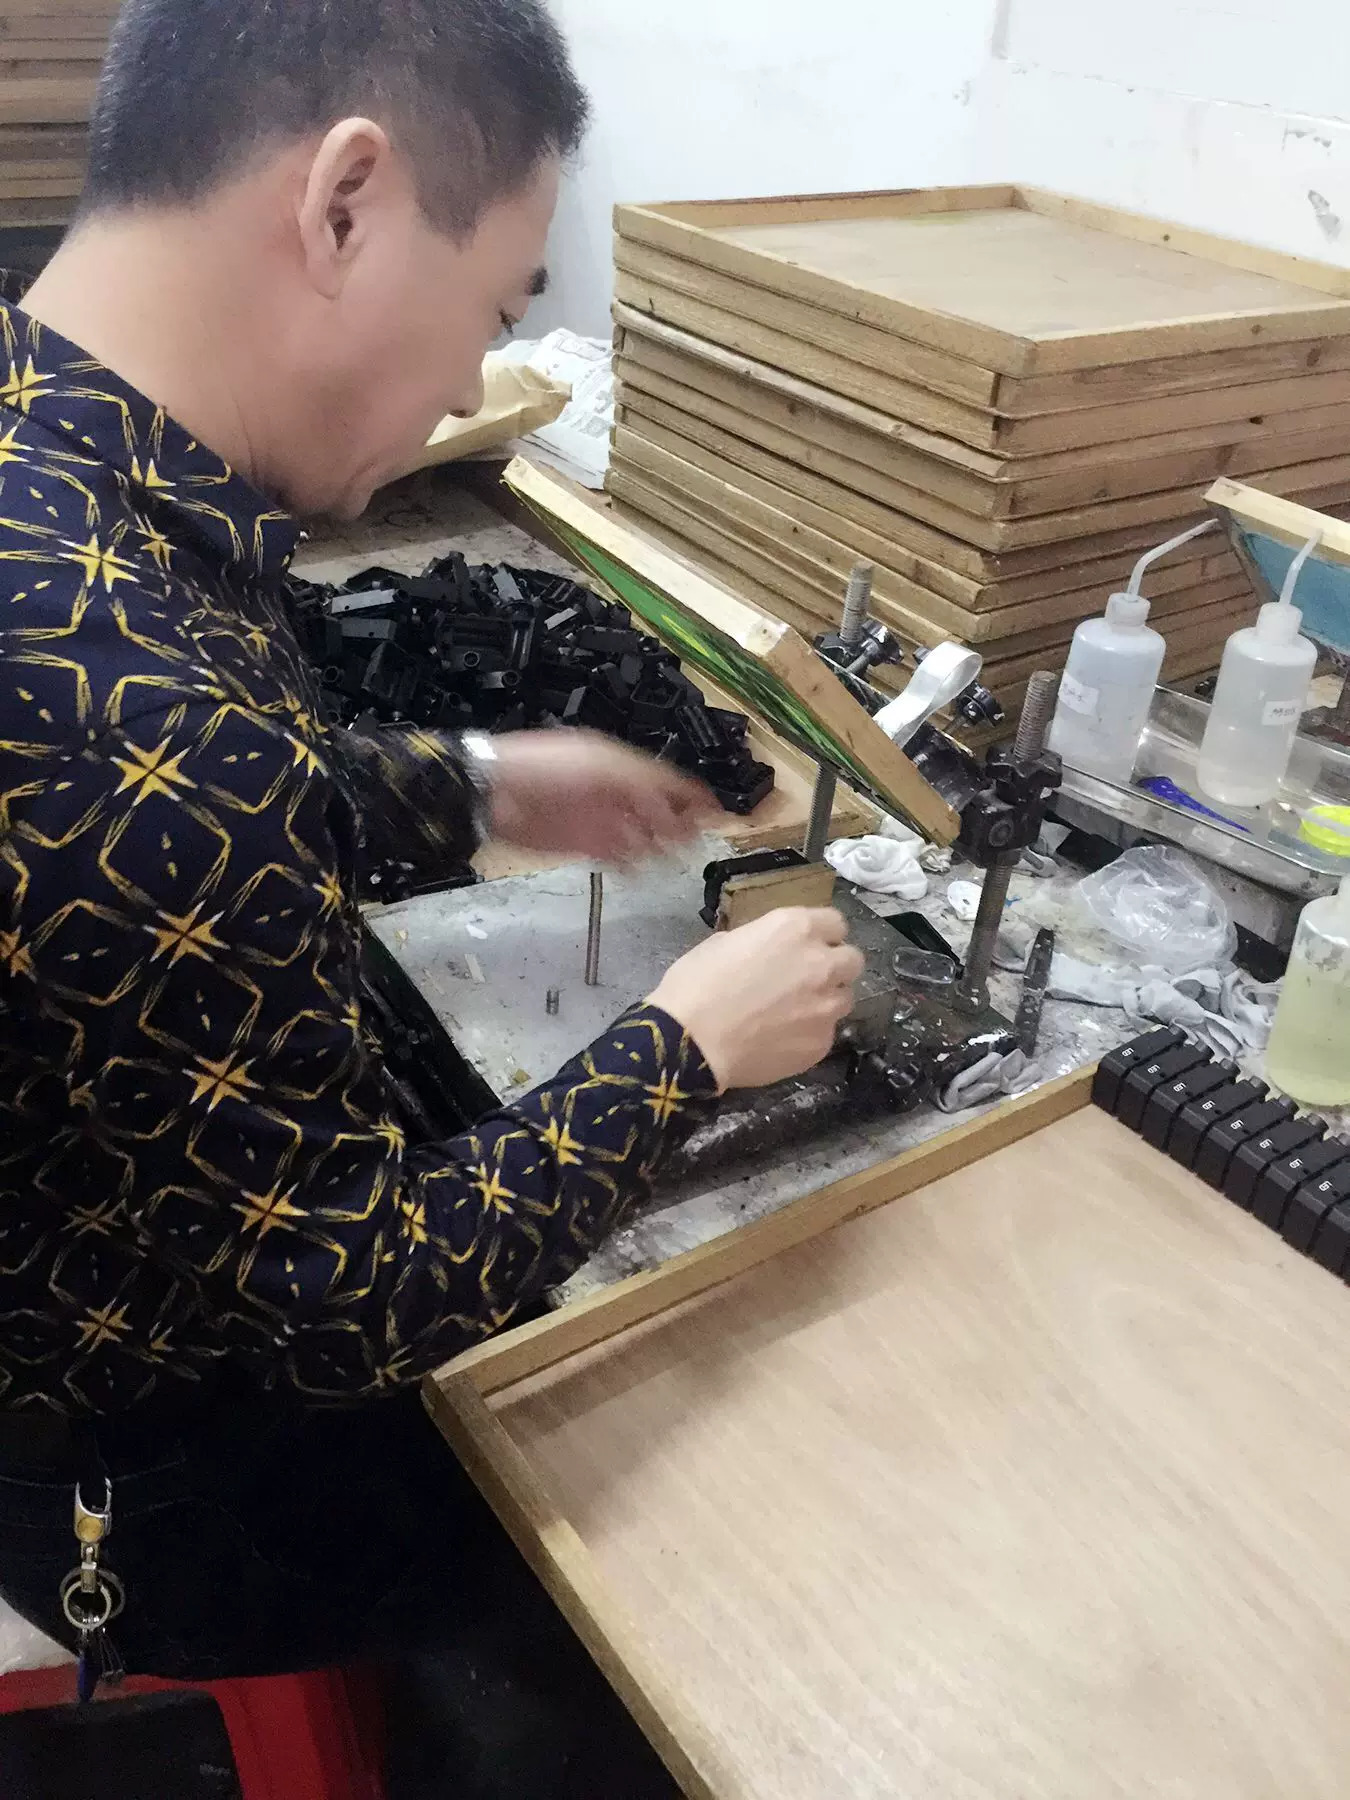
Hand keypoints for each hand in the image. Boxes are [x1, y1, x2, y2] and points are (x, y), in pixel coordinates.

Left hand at [485, 730, 713, 863]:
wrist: (494, 793)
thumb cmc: (544, 769)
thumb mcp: (599, 766)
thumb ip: (640, 785)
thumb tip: (673, 808)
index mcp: (621, 766)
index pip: (667, 781)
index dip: (692, 796)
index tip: (716, 811)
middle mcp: (615, 793)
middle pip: (660, 810)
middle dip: (682, 824)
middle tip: (703, 839)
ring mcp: (600, 820)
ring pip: (642, 836)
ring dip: (662, 847)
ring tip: (679, 858)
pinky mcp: (584, 845)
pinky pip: (617, 857)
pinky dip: (632, 865)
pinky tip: (642, 872)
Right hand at [649, 908, 865, 1092]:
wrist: (691, 1042)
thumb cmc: (696, 984)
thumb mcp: (724, 942)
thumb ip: (760, 941)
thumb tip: (768, 952)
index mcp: (795, 928)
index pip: (836, 923)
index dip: (823, 935)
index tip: (809, 946)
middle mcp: (821, 963)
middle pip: (852, 960)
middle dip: (835, 967)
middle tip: (808, 979)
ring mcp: (826, 1006)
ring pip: (845, 998)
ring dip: (826, 1001)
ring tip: (796, 1013)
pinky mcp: (821, 1043)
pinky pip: (826, 1033)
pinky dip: (810, 1033)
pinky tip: (782, 1040)